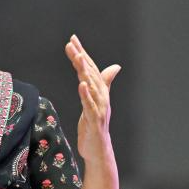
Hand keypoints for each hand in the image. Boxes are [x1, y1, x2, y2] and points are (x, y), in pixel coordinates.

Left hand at [64, 34, 120, 165]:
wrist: (98, 150)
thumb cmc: (96, 125)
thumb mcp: (96, 101)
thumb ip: (104, 82)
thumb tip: (115, 66)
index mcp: (100, 92)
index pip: (90, 68)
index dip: (82, 53)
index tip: (72, 39)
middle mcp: (101, 97)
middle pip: (90, 74)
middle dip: (81, 58)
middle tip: (72, 43)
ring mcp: (99, 109)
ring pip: (91, 87)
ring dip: (84, 72)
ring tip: (77, 58)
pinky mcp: (94, 121)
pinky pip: (89, 106)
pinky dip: (86, 95)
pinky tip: (81, 84)